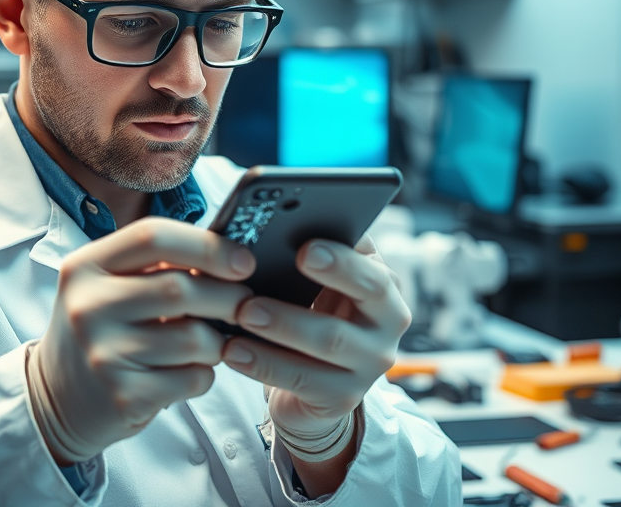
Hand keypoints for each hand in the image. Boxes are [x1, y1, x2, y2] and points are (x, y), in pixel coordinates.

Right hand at [26, 217, 254, 464]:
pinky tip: (190, 371)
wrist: (56, 398)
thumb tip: (231, 255)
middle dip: (227, 296)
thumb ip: (156, 265)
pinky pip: (192, 378)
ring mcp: (103, 354)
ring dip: (219, 341)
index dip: (207, 245)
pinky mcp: (122, 396)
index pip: (153, 236)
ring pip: (194, 338)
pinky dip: (205, 374)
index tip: (244, 261)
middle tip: (244, 303)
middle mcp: (88, 306)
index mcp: (86, 265)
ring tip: (212, 342)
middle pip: (179, 288)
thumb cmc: (101, 331)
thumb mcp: (108, 285)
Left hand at [222, 234, 410, 461]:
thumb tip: (285, 222)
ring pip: (327, 344)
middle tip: (254, 298)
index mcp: (385, 289)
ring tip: (241, 316)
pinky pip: (301, 380)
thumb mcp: (322, 283)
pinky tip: (233, 352)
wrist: (317, 379)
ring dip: (280, 329)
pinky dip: (264, 364)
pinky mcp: (342, 397)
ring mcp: (368, 367)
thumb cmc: (315, 312)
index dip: (341, 262)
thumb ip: (316, 253)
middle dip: (300, 304)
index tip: (304, 250)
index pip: (373, 274)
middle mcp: (386, 329)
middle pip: (350, 315)